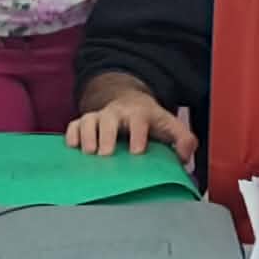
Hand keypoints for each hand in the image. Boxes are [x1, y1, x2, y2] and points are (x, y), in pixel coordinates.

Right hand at [66, 75, 198, 165]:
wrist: (130, 102)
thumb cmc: (151, 120)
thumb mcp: (170, 126)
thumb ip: (183, 140)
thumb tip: (185, 156)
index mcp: (139, 113)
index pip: (138, 120)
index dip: (138, 134)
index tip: (137, 151)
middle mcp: (117, 112)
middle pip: (109, 119)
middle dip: (106, 136)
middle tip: (106, 155)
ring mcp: (99, 116)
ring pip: (88, 120)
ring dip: (87, 135)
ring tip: (89, 153)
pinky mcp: (85, 122)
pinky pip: (74, 125)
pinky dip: (72, 135)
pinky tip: (73, 148)